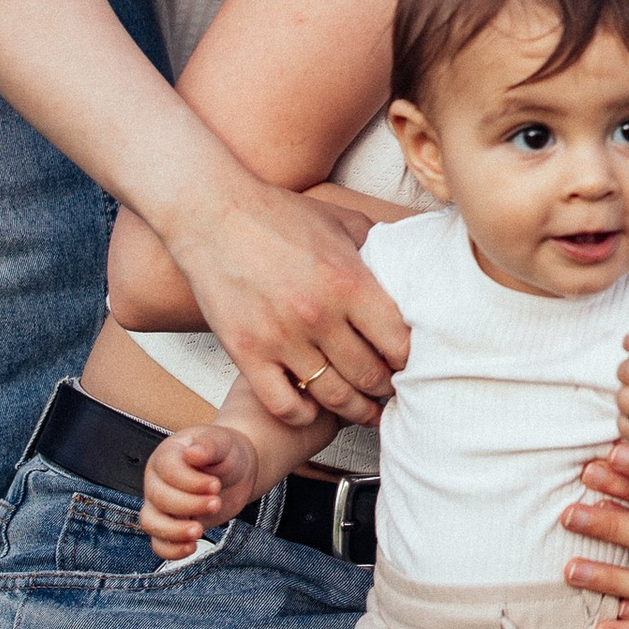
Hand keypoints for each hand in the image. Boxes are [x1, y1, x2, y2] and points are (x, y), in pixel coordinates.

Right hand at [140, 422, 260, 559]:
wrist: (237, 471)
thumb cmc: (227, 453)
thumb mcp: (224, 443)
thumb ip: (209, 445)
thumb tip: (193, 452)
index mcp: (167, 455)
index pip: (166, 469)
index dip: (190, 481)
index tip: (215, 485)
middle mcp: (157, 481)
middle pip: (159, 498)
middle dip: (189, 505)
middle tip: (216, 503)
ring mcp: (160, 505)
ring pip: (151, 522)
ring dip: (174, 530)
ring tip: (199, 530)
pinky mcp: (169, 526)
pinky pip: (158, 544)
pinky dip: (171, 550)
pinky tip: (192, 547)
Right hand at [171, 176, 409, 428]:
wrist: (213, 215)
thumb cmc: (281, 215)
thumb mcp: (343, 221)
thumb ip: (380, 248)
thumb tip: (415, 262)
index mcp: (349, 282)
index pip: (397, 342)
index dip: (409, 359)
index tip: (409, 364)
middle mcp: (319, 315)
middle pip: (368, 374)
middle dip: (385, 389)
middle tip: (391, 393)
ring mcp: (280, 338)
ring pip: (331, 396)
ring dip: (354, 409)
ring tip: (364, 411)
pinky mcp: (246, 353)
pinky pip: (283, 404)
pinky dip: (304, 414)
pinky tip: (313, 407)